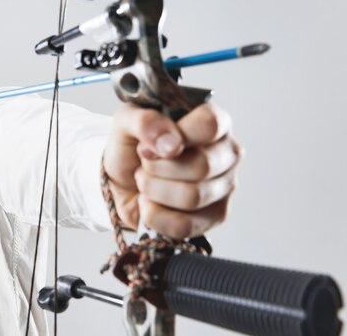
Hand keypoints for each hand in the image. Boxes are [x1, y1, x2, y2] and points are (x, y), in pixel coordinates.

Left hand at [103, 103, 240, 239]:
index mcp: (213, 121)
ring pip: (193, 196)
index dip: (176, 136)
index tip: (147, 146)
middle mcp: (227, 152)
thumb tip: (172, 144)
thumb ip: (145, 122)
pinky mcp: (215, 216)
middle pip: (202, 165)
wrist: (120, 182)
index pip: (209, 125)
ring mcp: (225, 186)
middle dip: (157, 168)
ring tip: (145, 182)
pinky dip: (155, 216)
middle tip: (143, 165)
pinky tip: (149, 204)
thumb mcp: (125, 122)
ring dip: (154, 190)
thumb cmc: (131, 147)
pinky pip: (185, 225)